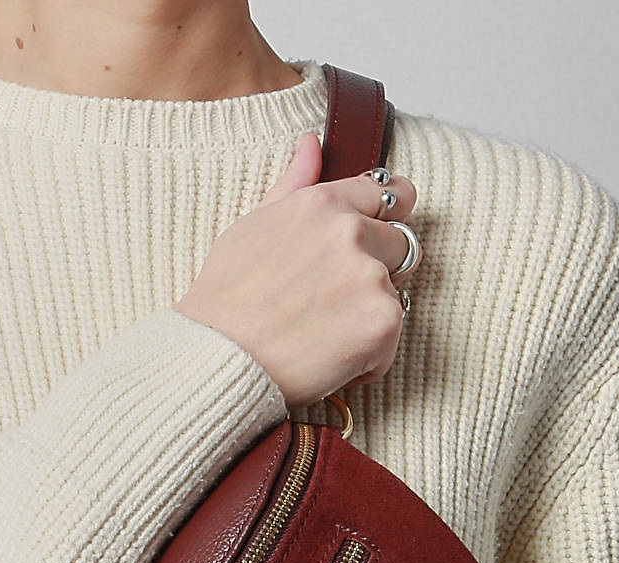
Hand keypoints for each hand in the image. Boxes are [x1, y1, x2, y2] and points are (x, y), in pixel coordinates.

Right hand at [173, 130, 418, 408]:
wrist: (218, 360)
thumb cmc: (223, 303)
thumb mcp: (251, 227)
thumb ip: (293, 185)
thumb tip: (312, 143)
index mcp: (321, 203)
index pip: (385, 194)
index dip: (391, 216)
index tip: (387, 232)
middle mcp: (350, 232)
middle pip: (401, 246)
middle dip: (378, 273)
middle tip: (335, 305)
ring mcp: (370, 276)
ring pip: (394, 297)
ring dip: (369, 319)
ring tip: (324, 337)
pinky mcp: (381, 322)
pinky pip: (391, 342)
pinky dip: (368, 360)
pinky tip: (328, 362)